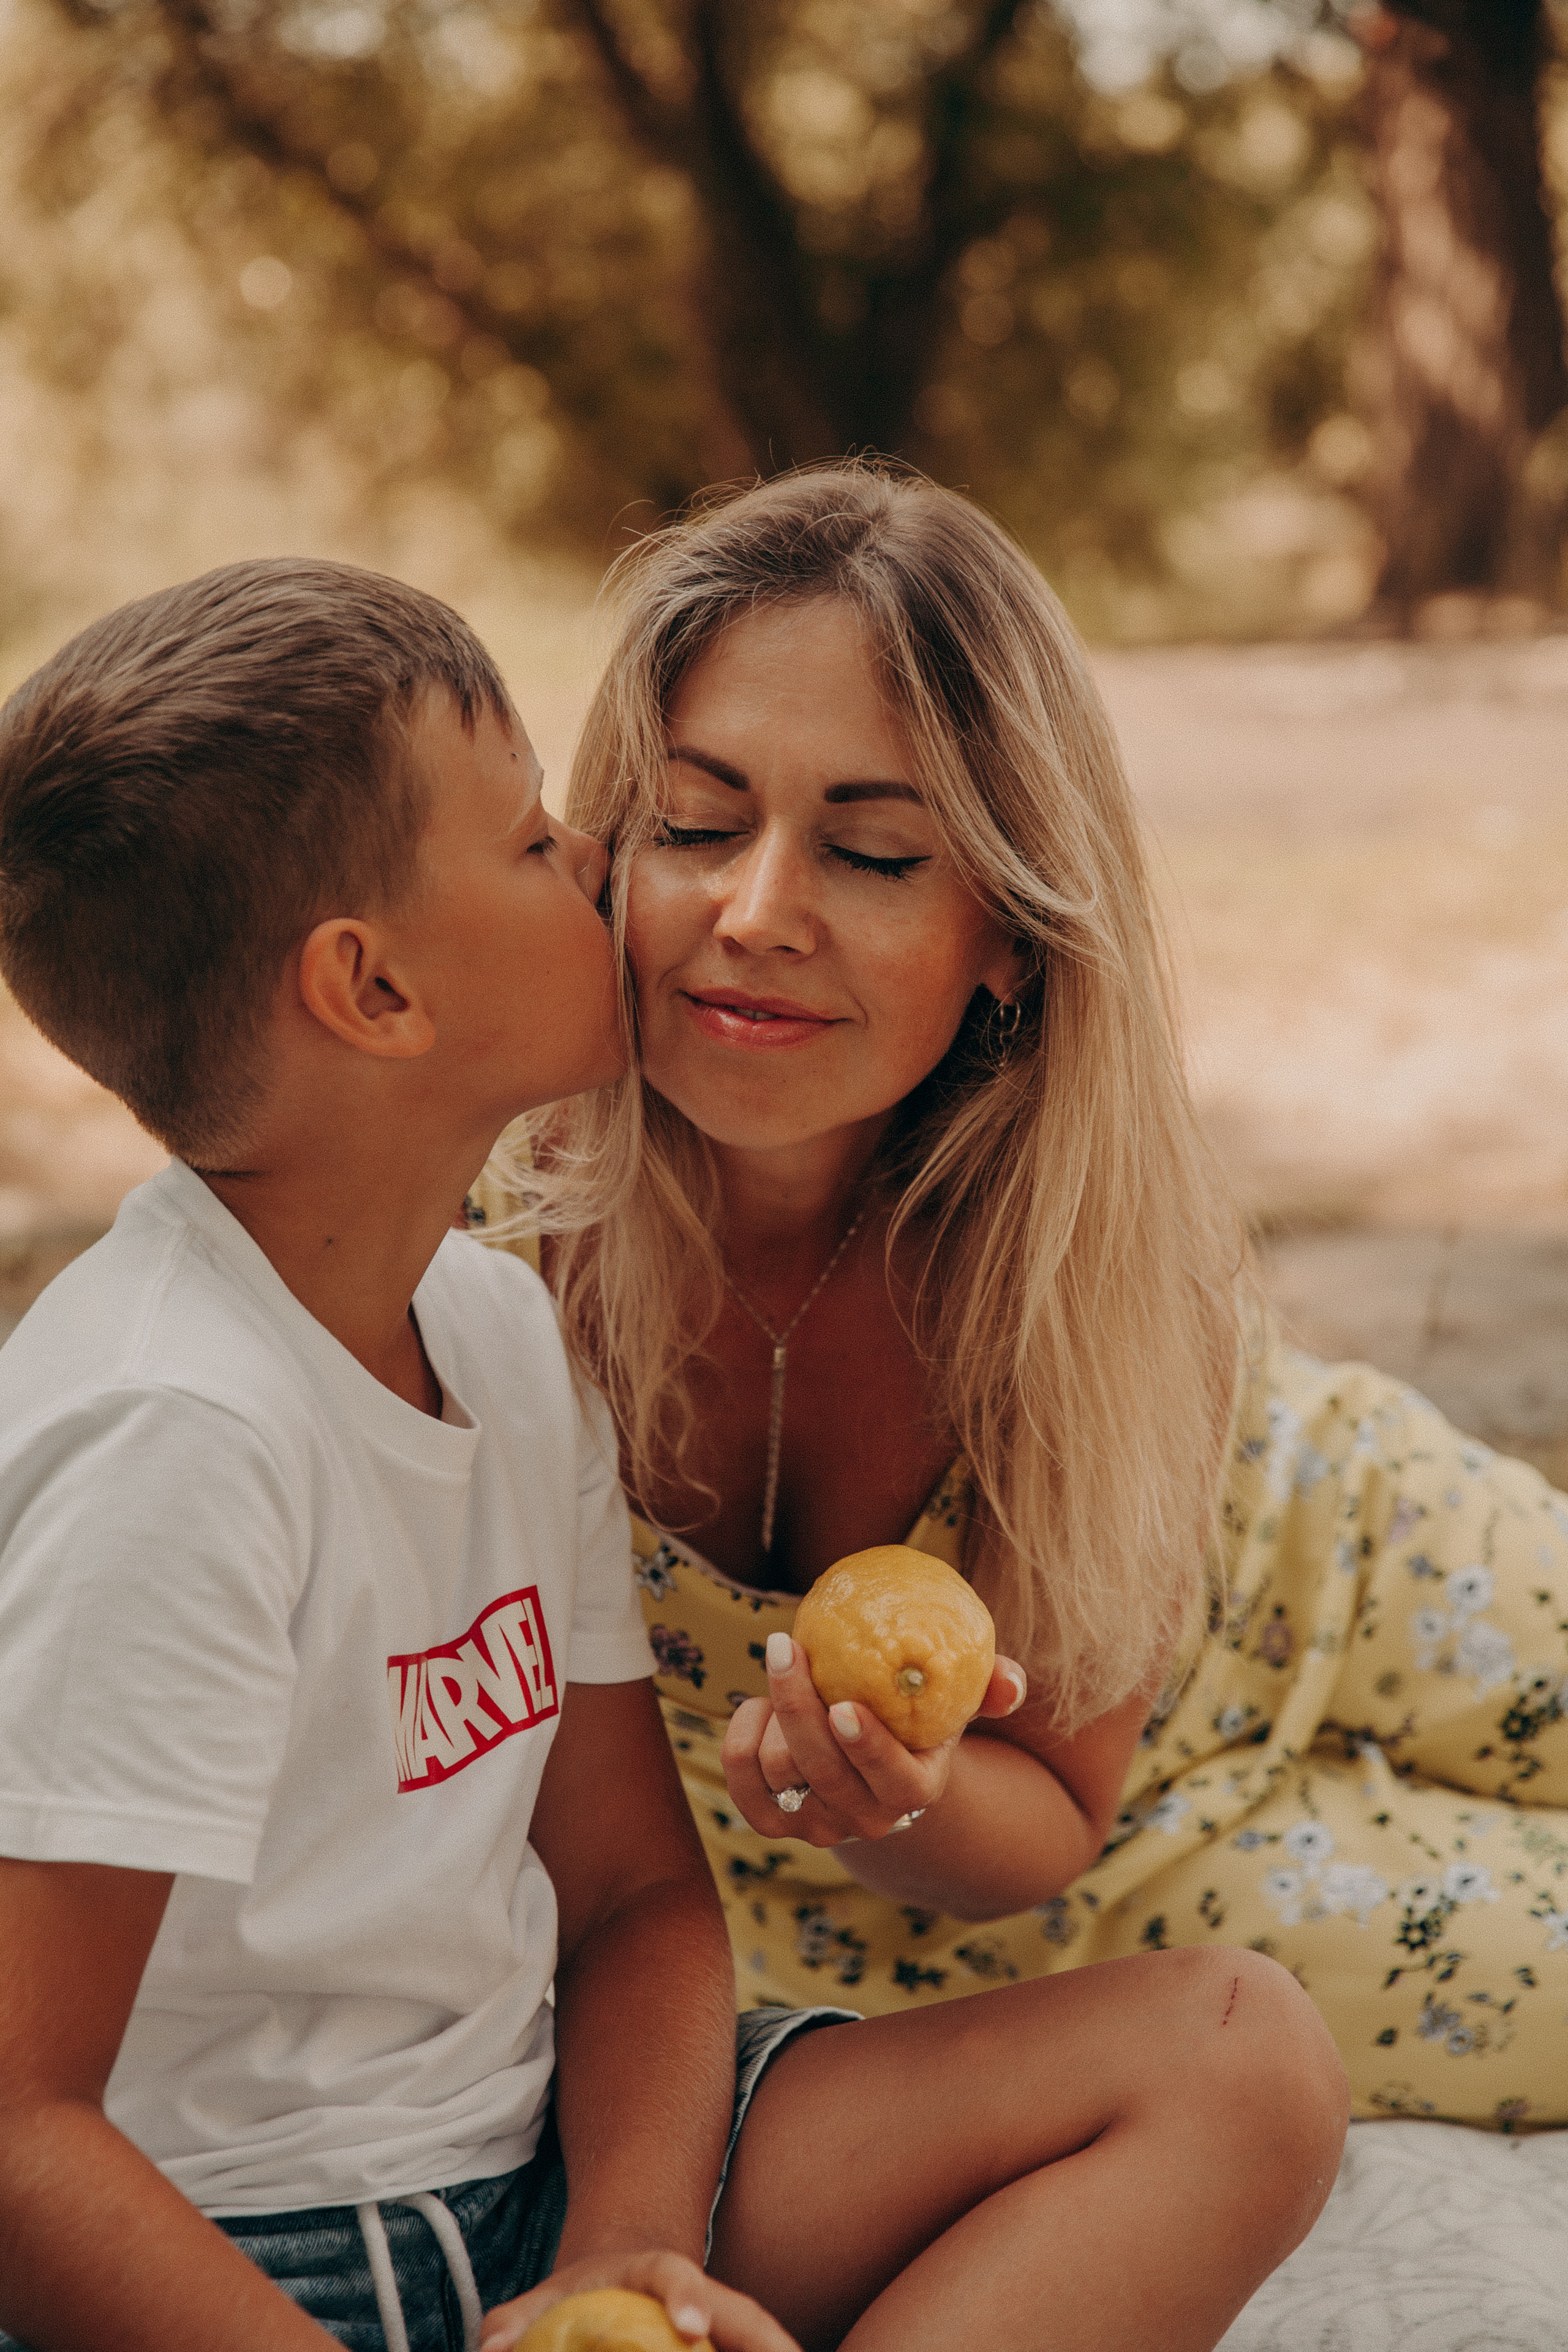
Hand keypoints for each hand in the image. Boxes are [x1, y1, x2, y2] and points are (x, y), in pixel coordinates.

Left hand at [479, 2247, 799, 2351]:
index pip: (671, 2274)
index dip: (684, 2296)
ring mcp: (722, 2322)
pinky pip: (750, 2351)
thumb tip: (493, 2348)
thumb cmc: (579, 2295)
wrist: (620, 2276)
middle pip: (743, 2313)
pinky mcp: (730, 2344)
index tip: (689, 2325)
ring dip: (776, 2348)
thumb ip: (515, 2321)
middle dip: (764, 2338)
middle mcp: (700, 2295)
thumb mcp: (545, 2299)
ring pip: (760, 2338)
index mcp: (654, 2271)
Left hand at [720, 1633, 1025, 1848]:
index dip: (868, 1748)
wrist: (870, 1765)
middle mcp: (866, 1820)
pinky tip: (759, 1705)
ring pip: (777, 1772)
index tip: (844, 1704)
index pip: (894, 1782)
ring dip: (771, 1713)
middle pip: (822, 1770)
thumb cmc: (917, 1717)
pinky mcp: (772, 1821)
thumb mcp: (955, 1701)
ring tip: (784, 1670)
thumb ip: (989, 1687)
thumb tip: (1012, 1681)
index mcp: (915, 1791)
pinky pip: (742, 1781)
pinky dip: (740, 1734)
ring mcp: (816, 1825)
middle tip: (785, 1645)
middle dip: (798, 1705)